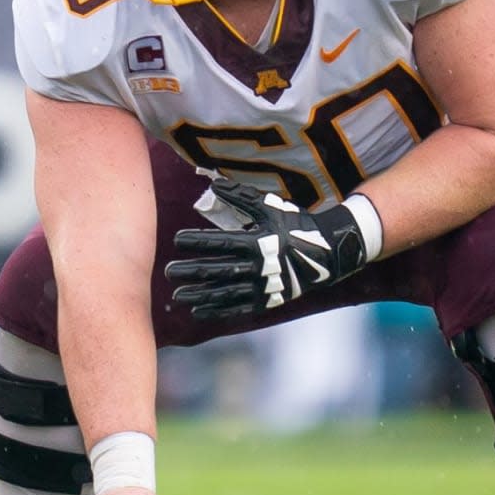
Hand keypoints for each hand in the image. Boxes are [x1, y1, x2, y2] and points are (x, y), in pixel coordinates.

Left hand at [166, 177, 367, 318]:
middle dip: (191, 271)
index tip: (176, 240)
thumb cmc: (294, 224)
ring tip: (177, 295)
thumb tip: (213, 183)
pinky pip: (237, 308)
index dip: (197, 241)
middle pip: (217, 270)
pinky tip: (197, 310)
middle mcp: (258, 267)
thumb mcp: (270, 206)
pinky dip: (217, 310)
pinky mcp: (267, 301)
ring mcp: (262, 287)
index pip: (220, 242)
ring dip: (199, 294)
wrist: (326, 252)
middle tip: (168, 271)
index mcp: (257, 242)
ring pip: (224, 293)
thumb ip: (240, 197)